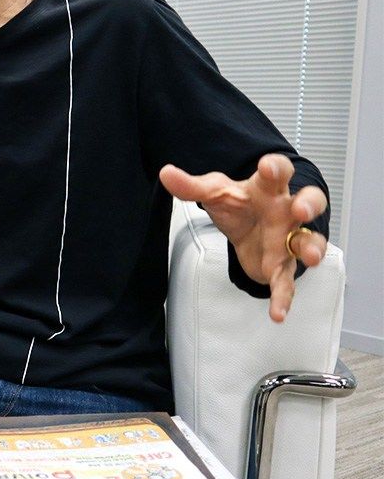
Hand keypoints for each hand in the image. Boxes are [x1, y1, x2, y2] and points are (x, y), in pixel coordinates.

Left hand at [159, 154, 327, 322]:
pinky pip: (287, 282)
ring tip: (309, 257)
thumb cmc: (239, 203)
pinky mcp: (282, 266)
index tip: (268, 166)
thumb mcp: (214, 193)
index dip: (276, 167)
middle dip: (309, 205)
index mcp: (268, 188)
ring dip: (312, 248)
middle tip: (302, 209)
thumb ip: (191, 186)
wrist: (247, 226)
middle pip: (310, 202)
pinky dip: (284, 297)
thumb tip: (166, 173)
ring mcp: (289, 239)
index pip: (278, 171)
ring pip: (309, 241)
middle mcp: (286, 211)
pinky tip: (278, 313)